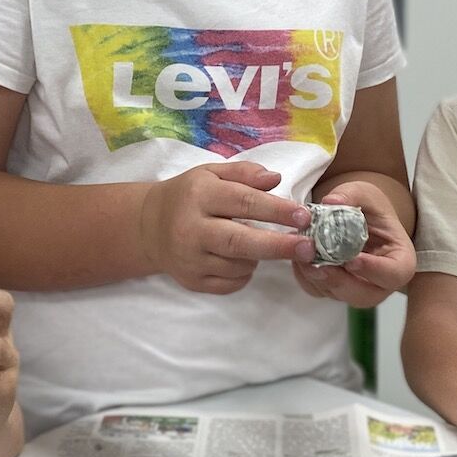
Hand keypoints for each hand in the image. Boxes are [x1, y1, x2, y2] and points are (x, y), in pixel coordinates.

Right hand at [138, 162, 310, 294]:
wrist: (148, 226)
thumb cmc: (189, 196)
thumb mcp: (212, 174)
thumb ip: (244, 173)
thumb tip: (276, 179)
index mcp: (199, 195)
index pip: (243, 202)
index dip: (277, 210)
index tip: (304, 216)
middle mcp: (191, 229)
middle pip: (240, 242)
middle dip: (278, 246)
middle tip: (307, 247)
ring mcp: (190, 259)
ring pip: (239, 265)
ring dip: (259, 256)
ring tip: (256, 242)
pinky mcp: (192, 281)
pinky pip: (231, 283)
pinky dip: (245, 273)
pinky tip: (240, 258)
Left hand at [288, 181, 414, 307]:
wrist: (356, 215)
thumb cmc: (368, 207)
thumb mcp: (364, 193)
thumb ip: (351, 195)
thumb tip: (331, 202)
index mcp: (400, 259)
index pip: (394, 273)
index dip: (374, 270)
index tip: (352, 260)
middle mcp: (381, 281)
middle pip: (365, 295)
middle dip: (340, 282)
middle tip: (319, 266)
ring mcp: (357, 289)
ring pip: (339, 295)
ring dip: (319, 279)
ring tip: (303, 257)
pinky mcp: (334, 289)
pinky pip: (318, 290)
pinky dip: (305, 277)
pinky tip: (299, 258)